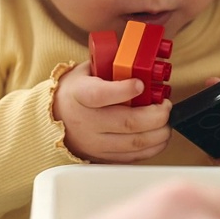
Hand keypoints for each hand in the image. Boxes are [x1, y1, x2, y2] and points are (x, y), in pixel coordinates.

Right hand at [52, 62, 172, 162]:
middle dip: (156, 115)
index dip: (124, 90)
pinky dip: (152, 148)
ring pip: (134, 142)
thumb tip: (141, 60)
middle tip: (166, 106)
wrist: (53, 119)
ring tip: (166, 121)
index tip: (140, 84)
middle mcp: (86, 121)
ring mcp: (94, 142)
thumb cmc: (75, 91)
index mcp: (79, 95)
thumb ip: (111, 65)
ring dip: (158, 133)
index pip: (101, 95)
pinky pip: (132, 157)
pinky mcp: (102, 157)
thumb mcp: (86, 71)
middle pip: (127, 122)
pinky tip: (159, 136)